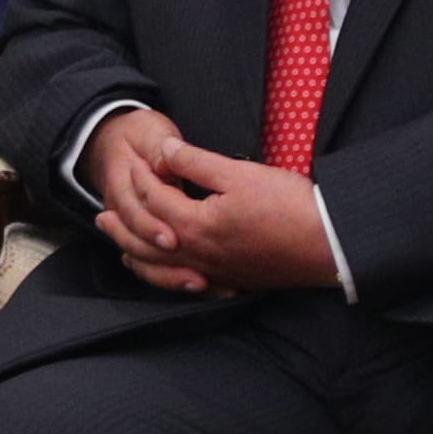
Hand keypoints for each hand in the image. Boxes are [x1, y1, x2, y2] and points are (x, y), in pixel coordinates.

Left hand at [81, 107, 342, 295]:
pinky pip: (188, 283)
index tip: (136, 161)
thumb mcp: (241, 173)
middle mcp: (199, 255)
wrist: (330, 245)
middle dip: (123, 227)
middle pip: (147, 242)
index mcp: (196, 226)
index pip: (155, 201)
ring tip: (122, 248)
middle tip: (102, 217)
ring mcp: (216, 273)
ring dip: (138, 257)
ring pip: (163, 269)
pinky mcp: (233, 281)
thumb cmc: (290, 206)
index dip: (143, 178)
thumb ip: (197, 162)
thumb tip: (164, 150)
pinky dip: (168, 277)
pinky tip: (169, 273)